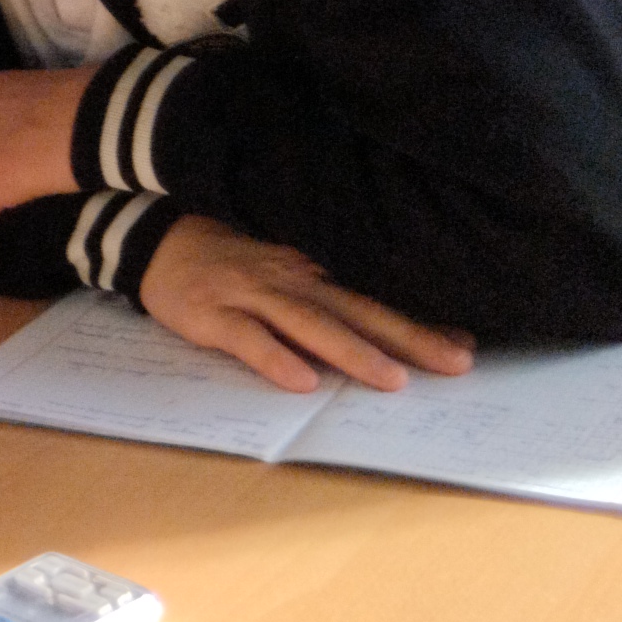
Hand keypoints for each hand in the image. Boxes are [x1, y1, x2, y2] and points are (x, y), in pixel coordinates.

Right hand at [135, 214, 473, 395]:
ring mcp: (249, 295)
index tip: (465, 350)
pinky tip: (300, 381)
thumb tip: (386, 339)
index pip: (371, 305)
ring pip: (308, 325)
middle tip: (455, 365)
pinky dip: (274, 359)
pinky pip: (246, 338)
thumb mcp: (281, 280)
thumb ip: (326, 307)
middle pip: (354, 313)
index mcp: (309, 280)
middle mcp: (289, 283)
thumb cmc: (229, 268)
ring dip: (352, 352)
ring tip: (392, 381)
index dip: (417, 328)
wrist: (155, 239)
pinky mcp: (210, 313)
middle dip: (407, 340)